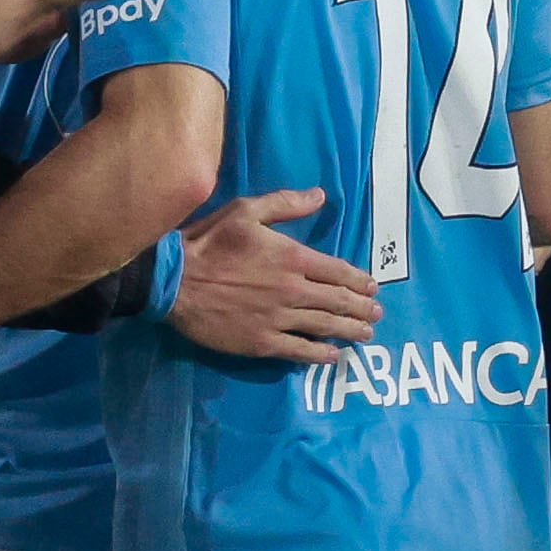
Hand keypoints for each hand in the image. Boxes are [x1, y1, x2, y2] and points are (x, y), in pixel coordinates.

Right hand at [167, 188, 381, 360]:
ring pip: (324, 326)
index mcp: (291, 257)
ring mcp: (278, 318)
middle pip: (337, 301)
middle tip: (376, 315)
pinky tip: (332, 355)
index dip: (358, 281)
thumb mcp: (246, 210)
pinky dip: (319, 354)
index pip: (337, 271)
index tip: (372, 288)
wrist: (174, 281)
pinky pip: (298, 350)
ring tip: (365, 335)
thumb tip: (320, 194)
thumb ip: (286, 203)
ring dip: (349, 331)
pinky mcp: (261, 342)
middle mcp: (292, 289)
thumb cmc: (209, 241)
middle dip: (361, 309)